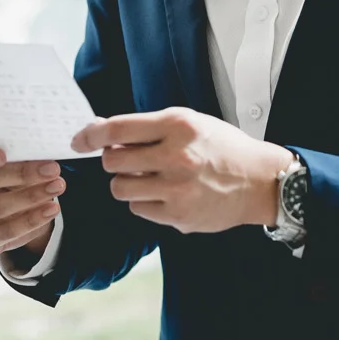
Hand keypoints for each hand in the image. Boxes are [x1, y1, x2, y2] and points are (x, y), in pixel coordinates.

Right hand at [0, 142, 66, 256]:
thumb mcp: (2, 156)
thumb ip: (13, 153)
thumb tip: (41, 156)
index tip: (3, 155)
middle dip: (22, 175)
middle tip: (52, 169)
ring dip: (31, 198)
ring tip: (57, 187)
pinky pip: (5, 232)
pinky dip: (32, 220)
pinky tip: (50, 209)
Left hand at [77, 108, 293, 233]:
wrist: (258, 181)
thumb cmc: (221, 148)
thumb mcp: (189, 123)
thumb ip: (148, 128)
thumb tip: (101, 131)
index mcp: (178, 125)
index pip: (118, 128)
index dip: (91, 135)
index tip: (80, 140)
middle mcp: (176, 156)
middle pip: (113, 161)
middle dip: (113, 160)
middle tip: (127, 160)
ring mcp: (177, 189)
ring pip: (120, 189)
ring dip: (126, 183)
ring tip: (147, 178)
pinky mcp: (178, 216)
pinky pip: (138, 209)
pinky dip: (144, 202)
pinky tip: (164, 194)